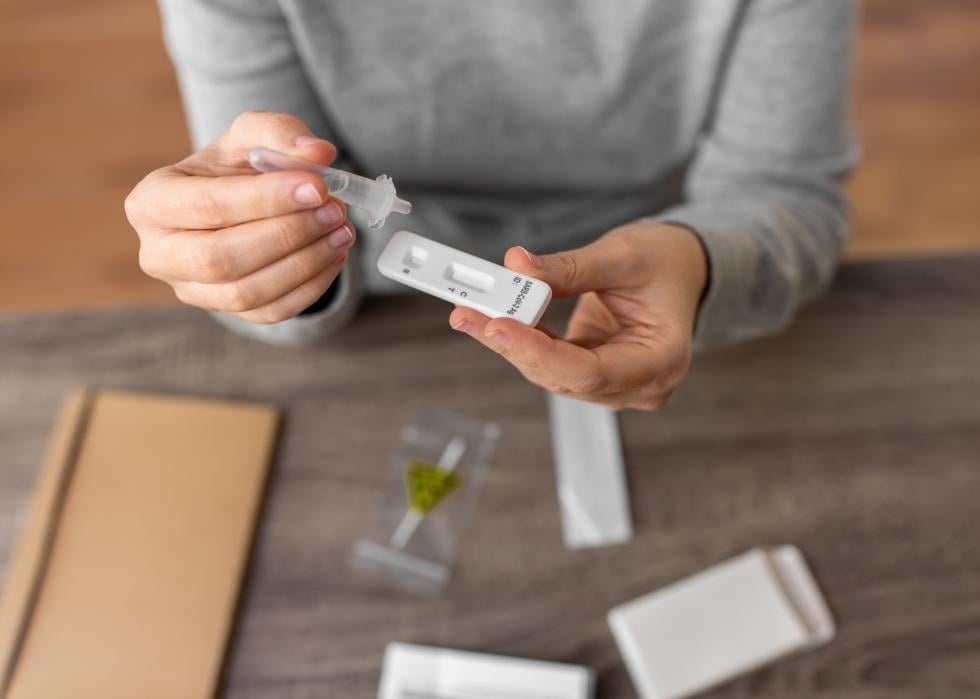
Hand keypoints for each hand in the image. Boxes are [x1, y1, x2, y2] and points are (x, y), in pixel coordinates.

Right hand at [124, 111, 354, 322]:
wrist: (237, 202)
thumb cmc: (237, 167)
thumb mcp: (252, 135)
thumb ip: (281, 133)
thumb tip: (318, 153)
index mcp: (152, 202)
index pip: (208, 205)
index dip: (266, 199)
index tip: (317, 186)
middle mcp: (159, 254)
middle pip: (220, 258)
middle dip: (286, 235)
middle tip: (334, 211)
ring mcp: (191, 290)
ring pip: (247, 292)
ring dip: (305, 263)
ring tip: (342, 231)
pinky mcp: (225, 312)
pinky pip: (270, 312)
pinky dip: (311, 287)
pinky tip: (334, 255)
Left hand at [449, 223, 707, 410]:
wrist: (683, 270)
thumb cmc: (665, 262)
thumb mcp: (622, 255)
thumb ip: (567, 268)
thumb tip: (516, 266)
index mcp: (662, 360)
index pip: (590, 372)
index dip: (539, 353)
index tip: (498, 325)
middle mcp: (640, 385)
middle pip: (563, 377)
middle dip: (512, 345)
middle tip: (469, 313)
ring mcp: (616, 385)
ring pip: (550, 374)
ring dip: (508, 343)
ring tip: (470, 312)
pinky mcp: (595, 375)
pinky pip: (550, 363)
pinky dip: (521, 341)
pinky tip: (490, 319)